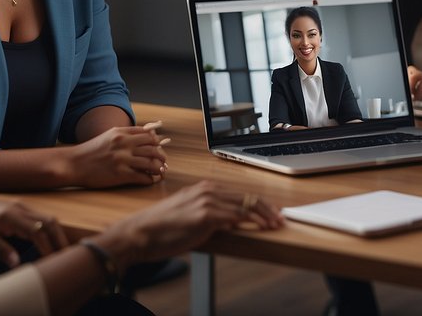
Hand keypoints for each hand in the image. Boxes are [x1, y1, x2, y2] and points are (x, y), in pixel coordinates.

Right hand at [66, 122, 169, 187]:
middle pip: (153, 148)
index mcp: (121, 133)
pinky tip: (149, 180)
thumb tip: (147, 136)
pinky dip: (150, 179)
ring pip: (152, 163)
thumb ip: (126, 134)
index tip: (158, 147)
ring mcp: (123, 160)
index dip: (156, 142)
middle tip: (163, 161)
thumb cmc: (91, 151)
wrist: (74, 164)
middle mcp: (124, 144)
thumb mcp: (108, 136)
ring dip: (159, 168)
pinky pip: (143, 177)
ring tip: (160, 172)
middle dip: (162, 155)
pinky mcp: (120, 175)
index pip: (148, 134)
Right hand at [90, 181, 283, 268]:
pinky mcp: (205, 214)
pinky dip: (252, 221)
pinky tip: (261, 226)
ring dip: (264, 215)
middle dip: (267, 208)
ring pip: (245, 205)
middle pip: (246, 196)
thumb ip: (209, 216)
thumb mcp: (189, 217)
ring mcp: (207, 200)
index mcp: (203, 188)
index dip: (259, 203)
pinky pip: (236, 216)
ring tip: (276, 223)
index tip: (271, 212)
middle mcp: (207, 190)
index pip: (239, 194)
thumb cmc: (161, 228)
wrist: (141, 233)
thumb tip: (229, 223)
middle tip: (280, 218)